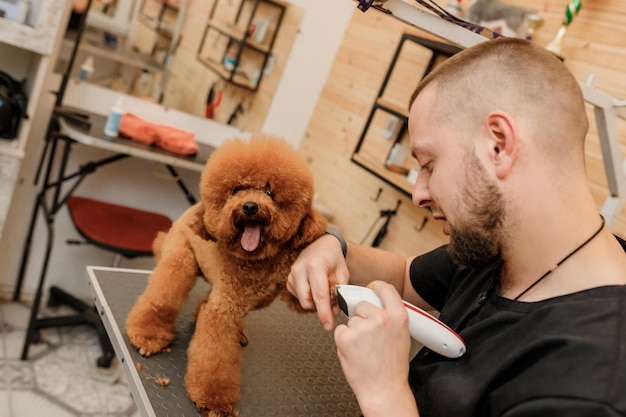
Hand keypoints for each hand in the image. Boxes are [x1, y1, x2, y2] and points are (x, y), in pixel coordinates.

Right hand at [287, 234, 348, 330]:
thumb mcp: (342, 272)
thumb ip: (339, 292)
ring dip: (314, 302)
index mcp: (315, 265)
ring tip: (324, 292)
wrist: (321, 246)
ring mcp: (292, 274)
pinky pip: (298, 297)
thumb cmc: (332, 258)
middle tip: (331, 306)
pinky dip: (308, 298)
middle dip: (319, 309)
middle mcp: (300, 269)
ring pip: (302, 301)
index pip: (319, 295)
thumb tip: (334, 311)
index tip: (328, 325)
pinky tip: (314, 289)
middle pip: (307, 301)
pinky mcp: (288, 280)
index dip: (324, 313)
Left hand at [334, 281, 416, 415]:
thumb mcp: (401, 335)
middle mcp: (381, 319)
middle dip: (361, 316)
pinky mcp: (345, 337)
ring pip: (350, 320)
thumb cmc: (392, 367)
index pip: (384, 288)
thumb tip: (376, 303)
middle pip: (362, 304)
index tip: (370, 289)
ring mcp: (362, 327)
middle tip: (369, 336)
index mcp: (398, 316)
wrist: (384, 390)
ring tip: (364, 349)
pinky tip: (355, 352)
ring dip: (353, 331)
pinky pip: (340, 331)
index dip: (375, 287)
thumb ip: (390, 316)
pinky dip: (343, 340)